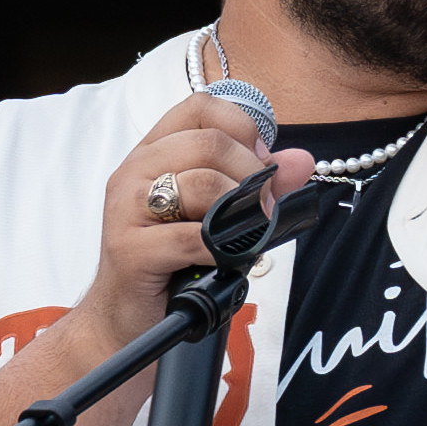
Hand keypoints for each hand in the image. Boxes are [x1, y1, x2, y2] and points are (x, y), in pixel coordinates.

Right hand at [49, 92, 312, 379]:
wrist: (124, 318)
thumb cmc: (171, 264)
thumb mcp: (215, 216)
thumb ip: (257, 185)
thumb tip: (302, 161)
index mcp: (152, 153)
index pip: (201, 107)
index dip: (242, 128)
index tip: (259, 162)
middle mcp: (134, 172)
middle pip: (209, 143)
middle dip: (251, 173)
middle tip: (263, 207)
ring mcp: (127, 209)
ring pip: (201, 184)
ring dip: (240, 210)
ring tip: (247, 233)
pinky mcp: (130, 249)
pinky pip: (191, 237)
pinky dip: (220, 249)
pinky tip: (222, 259)